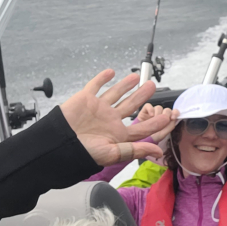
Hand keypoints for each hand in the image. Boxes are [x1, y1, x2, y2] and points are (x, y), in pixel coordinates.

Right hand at [60, 70, 180, 166]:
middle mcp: (110, 120)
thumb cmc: (84, 152)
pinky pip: (95, 86)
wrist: (58, 144)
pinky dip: (102, 78)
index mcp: (118, 134)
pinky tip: (110, 72)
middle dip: (142, 96)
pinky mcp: (85, 99)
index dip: (154, 122)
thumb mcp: (113, 153)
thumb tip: (158, 151)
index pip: (140, 127)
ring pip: (115, 94)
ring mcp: (98, 109)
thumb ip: (136, 149)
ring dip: (125, 85)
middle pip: (130, 106)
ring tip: (136, 78)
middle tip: (153, 86)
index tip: (168, 115)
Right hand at [135, 103, 177, 143]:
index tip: (173, 117)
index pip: (174, 112)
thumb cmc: (151, 138)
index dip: (175, 113)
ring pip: (158, 107)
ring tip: (154, 120)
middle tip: (162, 120)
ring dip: (158, 113)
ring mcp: (152, 113)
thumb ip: (170, 126)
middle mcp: (160, 116)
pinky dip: (151, 109)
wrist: (138, 140)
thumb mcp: (163, 134)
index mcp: (167, 120)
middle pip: (167, 109)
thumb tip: (174, 118)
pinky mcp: (144, 111)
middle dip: (166, 114)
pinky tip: (151, 116)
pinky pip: (148, 105)